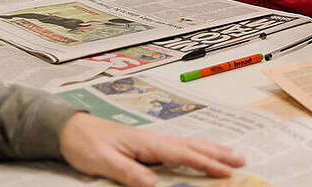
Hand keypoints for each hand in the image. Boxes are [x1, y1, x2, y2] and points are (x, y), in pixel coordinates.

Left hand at [59, 112, 244, 186]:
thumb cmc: (85, 143)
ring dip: (210, 149)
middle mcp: (152, 139)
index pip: (182, 154)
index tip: (225, 171)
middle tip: (241, 159)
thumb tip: (153, 183)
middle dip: (217, 152)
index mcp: (147, 142)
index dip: (205, 163)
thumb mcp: (104, 161)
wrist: (70, 129)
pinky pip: (177, 149)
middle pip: (192, 145)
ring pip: (187, 145)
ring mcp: (150, 141)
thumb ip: (129, 171)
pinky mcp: (145, 146)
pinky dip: (193, 151)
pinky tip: (197, 154)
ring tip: (229, 154)